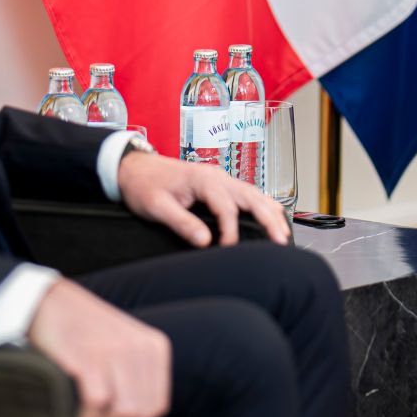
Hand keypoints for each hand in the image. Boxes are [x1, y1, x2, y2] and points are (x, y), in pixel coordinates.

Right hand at [29, 278, 169, 416]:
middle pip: (140, 413)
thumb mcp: (117, 360)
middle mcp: (141, 348)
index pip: (156, 406)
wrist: (48, 303)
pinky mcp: (89, 358)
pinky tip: (74, 416)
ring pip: (123, 413)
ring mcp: (116, 352)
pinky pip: (98, 405)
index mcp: (154, 348)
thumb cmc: (83, 334)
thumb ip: (133, 398)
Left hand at [116, 149, 290, 247]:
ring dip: (270, 212)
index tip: (228, 248)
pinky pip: (248, 193)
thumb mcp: (156, 207)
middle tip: (280, 241)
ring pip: (254, 194)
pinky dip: (263, 205)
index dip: (231, 230)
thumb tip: (205, 242)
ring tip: (283, 233)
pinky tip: (272, 216)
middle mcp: (217, 176)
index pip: (226, 206)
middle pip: (250, 197)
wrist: (134, 167)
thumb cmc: (144, 185)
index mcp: (203, 179)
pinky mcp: (219, 184)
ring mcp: (220, 178)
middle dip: (268, 219)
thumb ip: (182, 223)